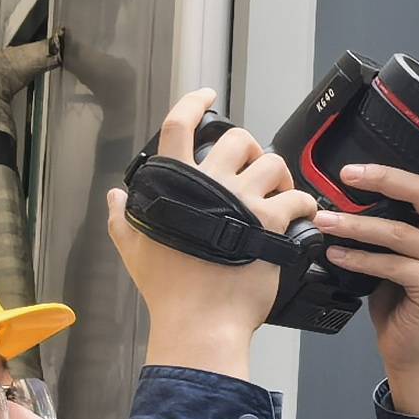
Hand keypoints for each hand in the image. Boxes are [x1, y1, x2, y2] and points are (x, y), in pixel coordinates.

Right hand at [111, 88, 314, 379]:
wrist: (200, 322)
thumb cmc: (168, 290)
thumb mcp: (133, 248)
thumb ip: (120, 217)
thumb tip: (114, 196)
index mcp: (174, 184)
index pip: (180, 126)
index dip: (194, 103)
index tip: (207, 96)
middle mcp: (210, 184)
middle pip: (238, 140)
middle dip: (249, 150)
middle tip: (253, 170)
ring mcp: (242, 200)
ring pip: (272, 163)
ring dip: (279, 176)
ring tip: (280, 194)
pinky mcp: (271, 222)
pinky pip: (297, 197)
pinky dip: (304, 203)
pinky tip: (302, 215)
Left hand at [317, 116, 418, 418]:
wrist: (413, 348)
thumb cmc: (401, 299)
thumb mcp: (401, 255)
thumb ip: (394, 225)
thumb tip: (345, 199)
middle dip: (384, 177)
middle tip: (348, 174)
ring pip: (397, 231)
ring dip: (354, 224)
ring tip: (324, 220)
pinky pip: (390, 263)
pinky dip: (358, 257)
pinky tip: (336, 253)